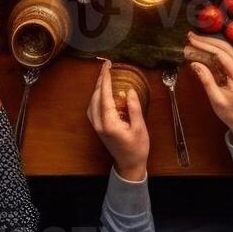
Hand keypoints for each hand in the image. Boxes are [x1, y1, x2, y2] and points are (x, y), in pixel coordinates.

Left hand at [87, 61, 149, 180]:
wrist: (129, 165)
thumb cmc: (137, 148)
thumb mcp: (140, 128)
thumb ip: (134, 109)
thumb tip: (129, 91)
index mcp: (109, 124)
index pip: (105, 97)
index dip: (106, 80)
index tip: (108, 67)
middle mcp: (99, 124)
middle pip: (95, 97)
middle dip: (100, 80)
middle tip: (106, 66)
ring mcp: (97, 126)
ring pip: (92, 102)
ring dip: (97, 88)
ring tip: (105, 75)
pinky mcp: (98, 127)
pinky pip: (93, 108)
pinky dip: (96, 96)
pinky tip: (103, 91)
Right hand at [185, 32, 232, 145]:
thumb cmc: (230, 112)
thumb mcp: (216, 98)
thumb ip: (206, 79)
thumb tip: (194, 63)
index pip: (221, 54)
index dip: (205, 46)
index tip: (191, 41)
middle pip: (224, 47)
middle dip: (207, 40)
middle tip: (190, 36)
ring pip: (225, 49)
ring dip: (210, 44)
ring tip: (194, 40)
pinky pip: (225, 56)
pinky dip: (213, 51)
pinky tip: (202, 50)